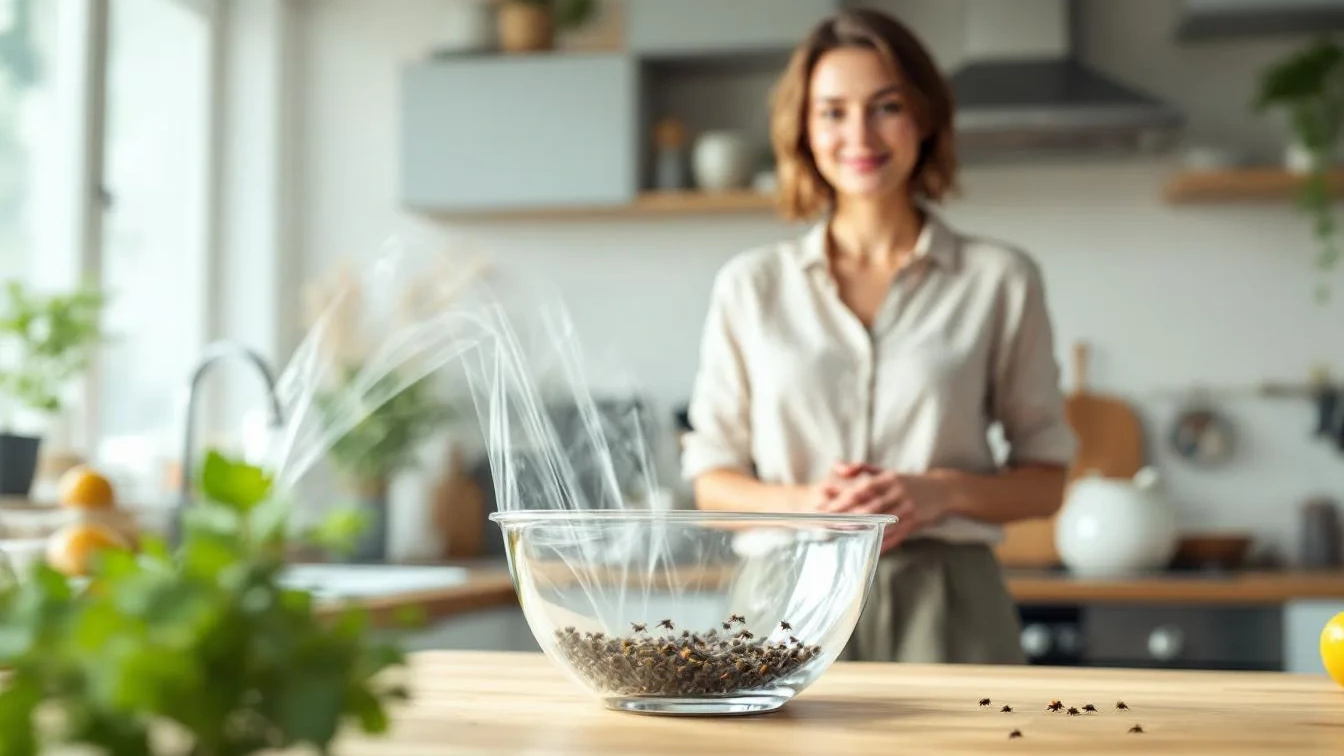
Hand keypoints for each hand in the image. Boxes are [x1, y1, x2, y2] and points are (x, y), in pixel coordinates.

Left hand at [818, 464, 952, 551]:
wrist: (943, 490)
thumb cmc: (909, 481)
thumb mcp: (889, 471)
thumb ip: (863, 469)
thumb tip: (840, 468)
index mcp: (889, 479)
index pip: (862, 489)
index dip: (842, 499)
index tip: (826, 507)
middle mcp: (898, 493)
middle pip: (869, 508)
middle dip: (847, 517)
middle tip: (829, 526)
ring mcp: (907, 509)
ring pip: (881, 523)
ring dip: (862, 531)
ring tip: (843, 538)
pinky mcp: (915, 522)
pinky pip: (895, 536)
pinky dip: (881, 543)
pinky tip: (868, 548)